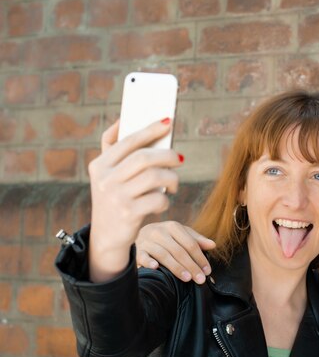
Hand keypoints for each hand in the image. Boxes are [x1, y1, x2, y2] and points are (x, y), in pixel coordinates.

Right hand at [88, 119, 182, 281]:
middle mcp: (105, 180)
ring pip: (154, 177)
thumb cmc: (114, 198)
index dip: (149, 129)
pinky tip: (163, 202)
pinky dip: (166, 200)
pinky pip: (158, 199)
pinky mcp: (129, 214)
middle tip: (180, 159)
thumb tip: (123, 119)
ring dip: (171, 178)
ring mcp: (116, 197)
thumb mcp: (106, 175)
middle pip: (143, 158)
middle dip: (167, 155)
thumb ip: (112, 149)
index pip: (128, 141)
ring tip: (173, 183)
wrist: (106, 236)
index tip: (168, 121)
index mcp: (99, 165)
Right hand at [136, 221, 214, 283]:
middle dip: (192, 266)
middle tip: (200, 279)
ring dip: (176, 267)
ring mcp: (147, 240)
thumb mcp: (180, 234)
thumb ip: (196, 239)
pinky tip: (157, 268)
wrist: (134, 232)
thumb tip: (213, 245)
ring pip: (164, 255)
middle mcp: (160, 231)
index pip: (190, 244)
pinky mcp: (137, 250)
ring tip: (187, 278)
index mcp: (173, 227)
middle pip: (179, 251)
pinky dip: (149, 262)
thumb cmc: (164, 236)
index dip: (200, 258)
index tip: (207, 271)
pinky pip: (143, 256)